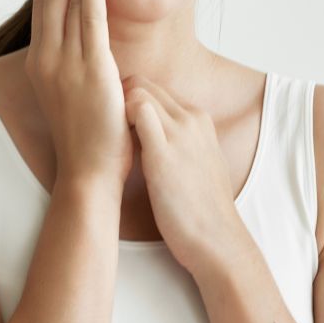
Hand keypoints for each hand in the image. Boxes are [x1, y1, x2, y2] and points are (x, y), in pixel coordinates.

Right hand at [25, 0, 131, 186]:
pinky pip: (89, 17)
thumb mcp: (73, 95)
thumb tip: (85, 43)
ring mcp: (65, 63)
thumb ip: (75, 65)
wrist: (88, 176)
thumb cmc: (87, 141)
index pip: (44, 3)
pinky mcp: (91, 68)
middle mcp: (46, 57)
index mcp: (41, 62)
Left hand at [123, 76, 241, 272]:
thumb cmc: (203, 209)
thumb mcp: (200, 162)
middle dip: (120, 99)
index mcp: (199, 120)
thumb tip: (156, 137)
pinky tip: (113, 145)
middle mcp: (191, 119)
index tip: (117, 123)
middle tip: (106, 129)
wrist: (216, 238)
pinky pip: (137, 111)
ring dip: (117, 109)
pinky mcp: (163, 151)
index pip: (156, 90)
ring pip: (138, 91)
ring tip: (109, 139)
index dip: (131, 102)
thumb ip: (182, 143)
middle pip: (144, 84)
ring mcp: (179, 133)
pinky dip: (119, 118)